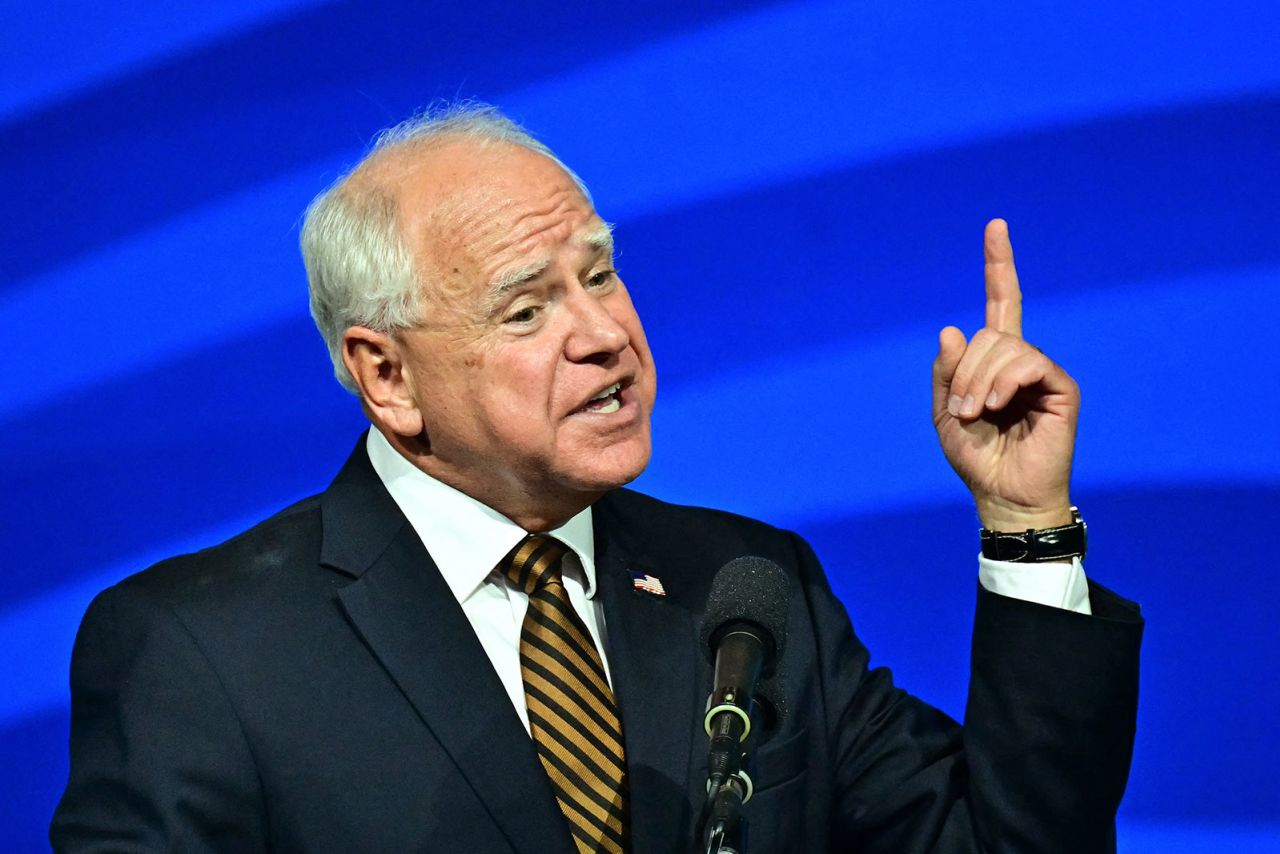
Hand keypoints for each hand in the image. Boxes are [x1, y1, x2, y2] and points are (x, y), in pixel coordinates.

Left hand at [932, 219, 1078, 531]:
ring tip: (976, 414)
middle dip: (965, 369)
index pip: (1000, 301)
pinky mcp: (1062, 388)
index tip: (995, 225)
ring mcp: (1044, 371)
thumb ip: (946, 371)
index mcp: (994, 360)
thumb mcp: (945, 412)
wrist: (1002, 494)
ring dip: (979, 380)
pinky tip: (995, 406)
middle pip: (989, 332)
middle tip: (961, 409)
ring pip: (1006, 346)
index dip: (999, 264)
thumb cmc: (975, 457)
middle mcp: (1022, 359)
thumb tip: (954, 328)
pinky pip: (1030, 363)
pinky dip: (1004, 382)